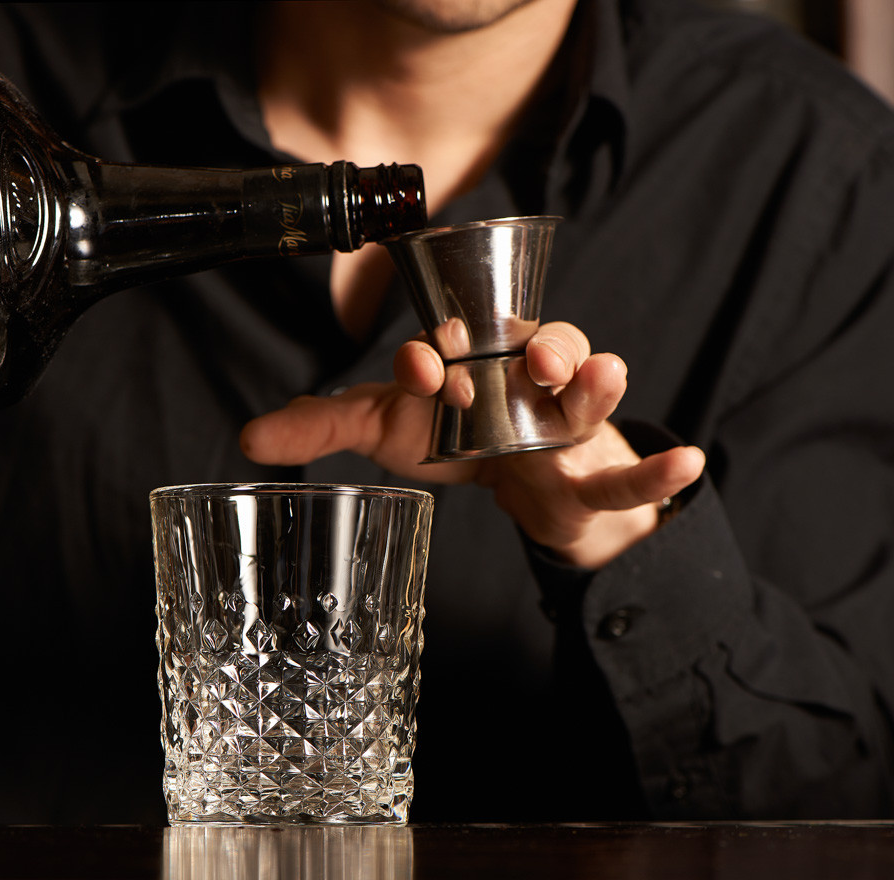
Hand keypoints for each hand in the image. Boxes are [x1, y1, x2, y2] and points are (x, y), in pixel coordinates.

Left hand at [240, 321, 705, 568]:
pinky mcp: (591, 470)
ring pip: (588, 396)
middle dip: (533, 348)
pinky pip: (628, 472)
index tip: (419, 366)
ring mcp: (562, 424)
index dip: (434, 355)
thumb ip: (323, 427)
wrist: (515, 477)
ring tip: (603, 374)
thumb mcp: (387, 430)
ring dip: (596, 381)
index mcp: (470, 357)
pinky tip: (690, 462)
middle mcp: (520, 379)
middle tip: (521, 355)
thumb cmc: (455, 436)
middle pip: (538, 349)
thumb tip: (245, 437)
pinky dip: (659, 470)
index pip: (454, 345)